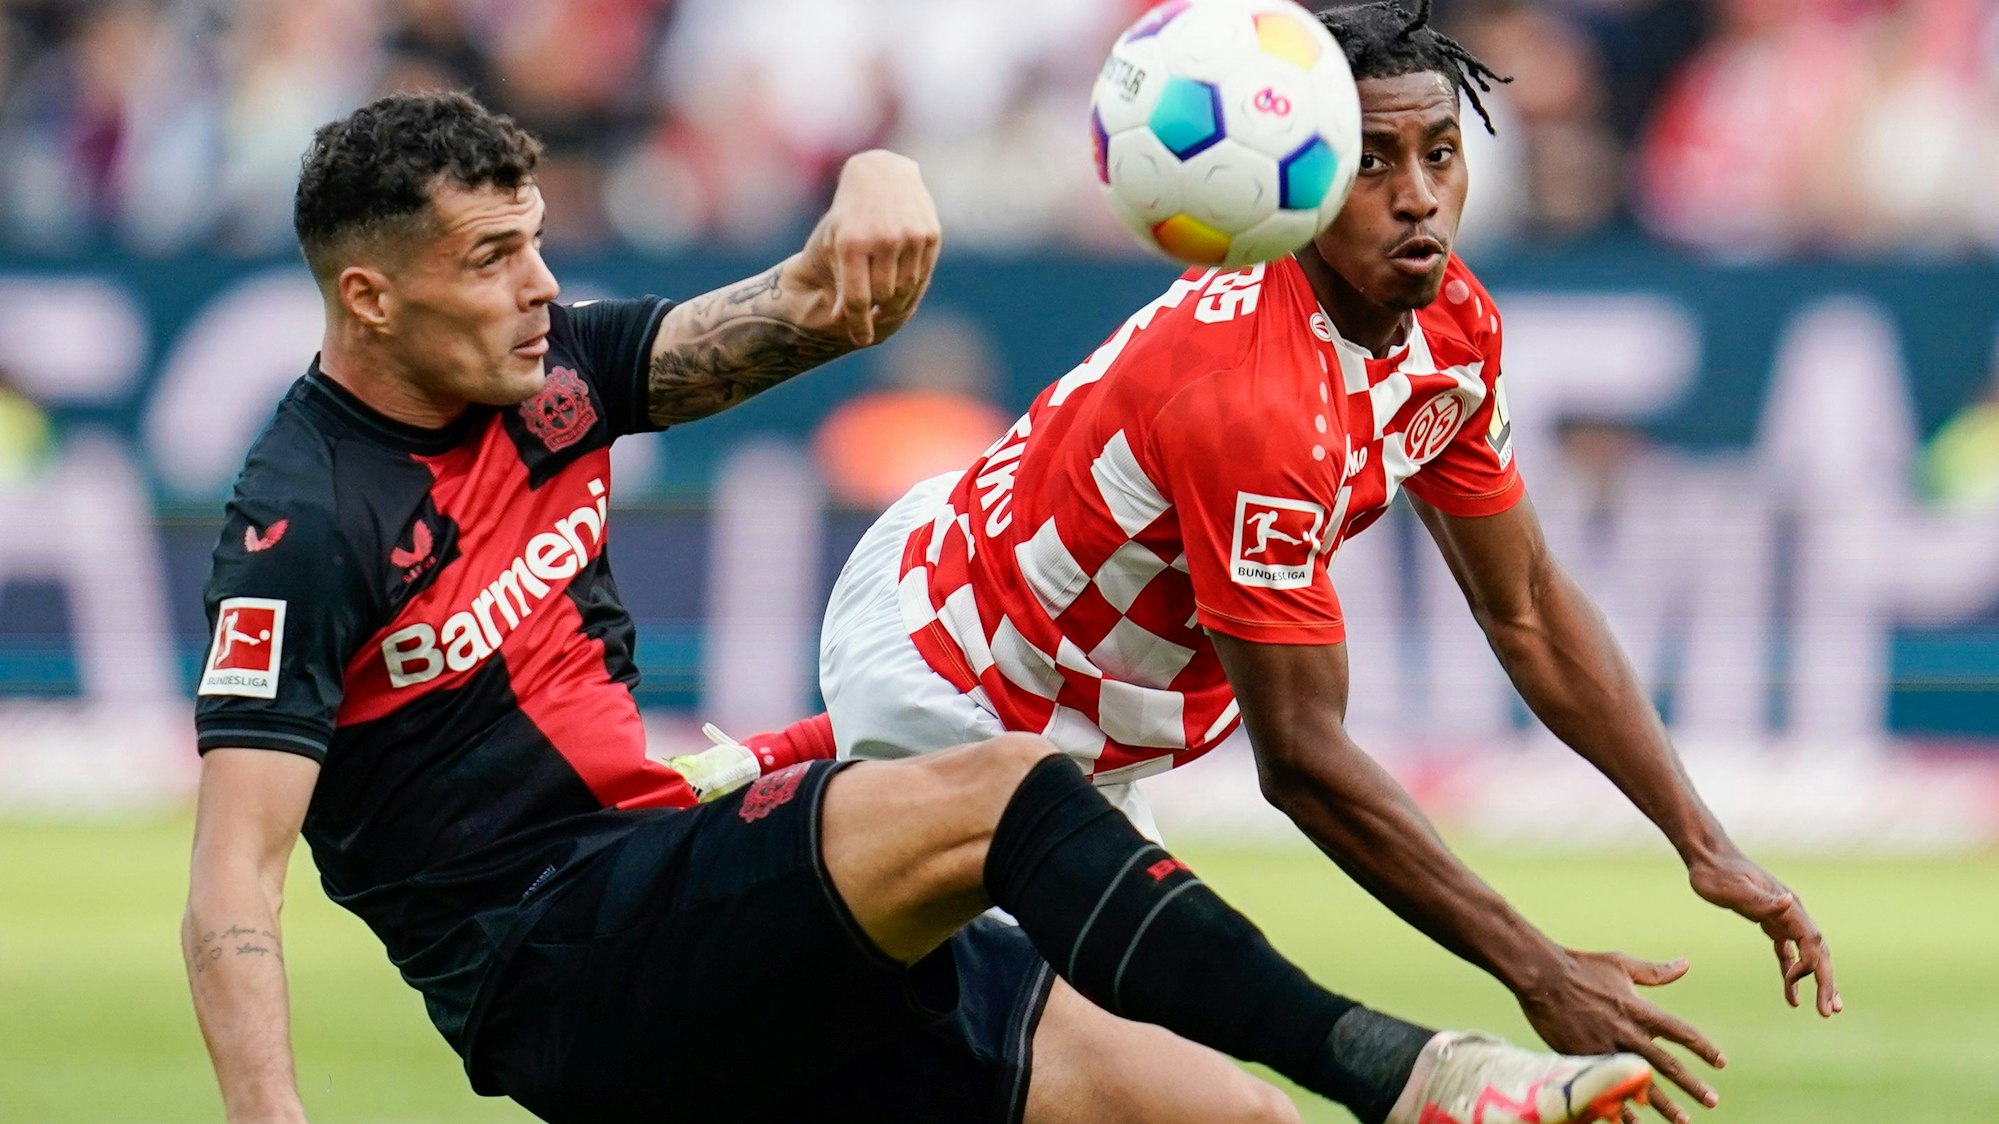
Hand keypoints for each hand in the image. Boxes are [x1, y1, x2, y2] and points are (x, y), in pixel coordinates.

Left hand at [797, 150, 940, 346]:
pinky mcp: (930, 233)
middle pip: (882, 297)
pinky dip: (912, 285)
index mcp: (852, 243)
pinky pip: (922, 274)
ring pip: (906, 289)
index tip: (860, 340)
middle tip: (873, 317)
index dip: (859, 325)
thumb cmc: (850, 216)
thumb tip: (843, 320)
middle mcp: (882, 239)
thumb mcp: (835, 246)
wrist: (880, 174)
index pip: (858, 300)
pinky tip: (902, 285)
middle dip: (876, 311)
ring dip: (895, 300)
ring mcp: (909, 236)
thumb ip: (841, 284)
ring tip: (886, 303)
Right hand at [1517, 949, 1723, 1123]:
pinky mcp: (1585, 1059)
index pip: (1682, 1033)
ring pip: (1642, 1083)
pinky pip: (1609, 1088)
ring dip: (1664, 1104)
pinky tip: (1632, 1122)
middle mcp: (1629, 1033)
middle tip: (1712, 1100)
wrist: (1542, 977)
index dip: (1704, 1048)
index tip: (1721, 1062)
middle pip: (1668, 1065)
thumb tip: (1686, 964)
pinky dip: (1622, 1107)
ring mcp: (1607, 1049)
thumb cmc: (1582, 967)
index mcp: (1641, 1010)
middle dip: (1692, 1085)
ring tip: (1682, 1120)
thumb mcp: (1622, 964)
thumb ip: (1656, 972)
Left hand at [1688, 852, 1840, 1016]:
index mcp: (1789, 908)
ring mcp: (1782, 919)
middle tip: (1829, 1012)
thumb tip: (1788, 902)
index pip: (1813, 943)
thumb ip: (1762, 899)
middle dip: (1826, 982)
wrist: (1707, 857)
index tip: (1809, 991)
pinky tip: (1791, 996)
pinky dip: (1792, 974)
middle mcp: (1791, 913)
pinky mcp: (1769, 923)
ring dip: (1816, 981)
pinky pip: (1788, 953)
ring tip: (1824, 1010)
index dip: (1817, 969)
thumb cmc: (1717, 873)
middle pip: (1818, 952)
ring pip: (1808, 954)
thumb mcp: (1735, 888)